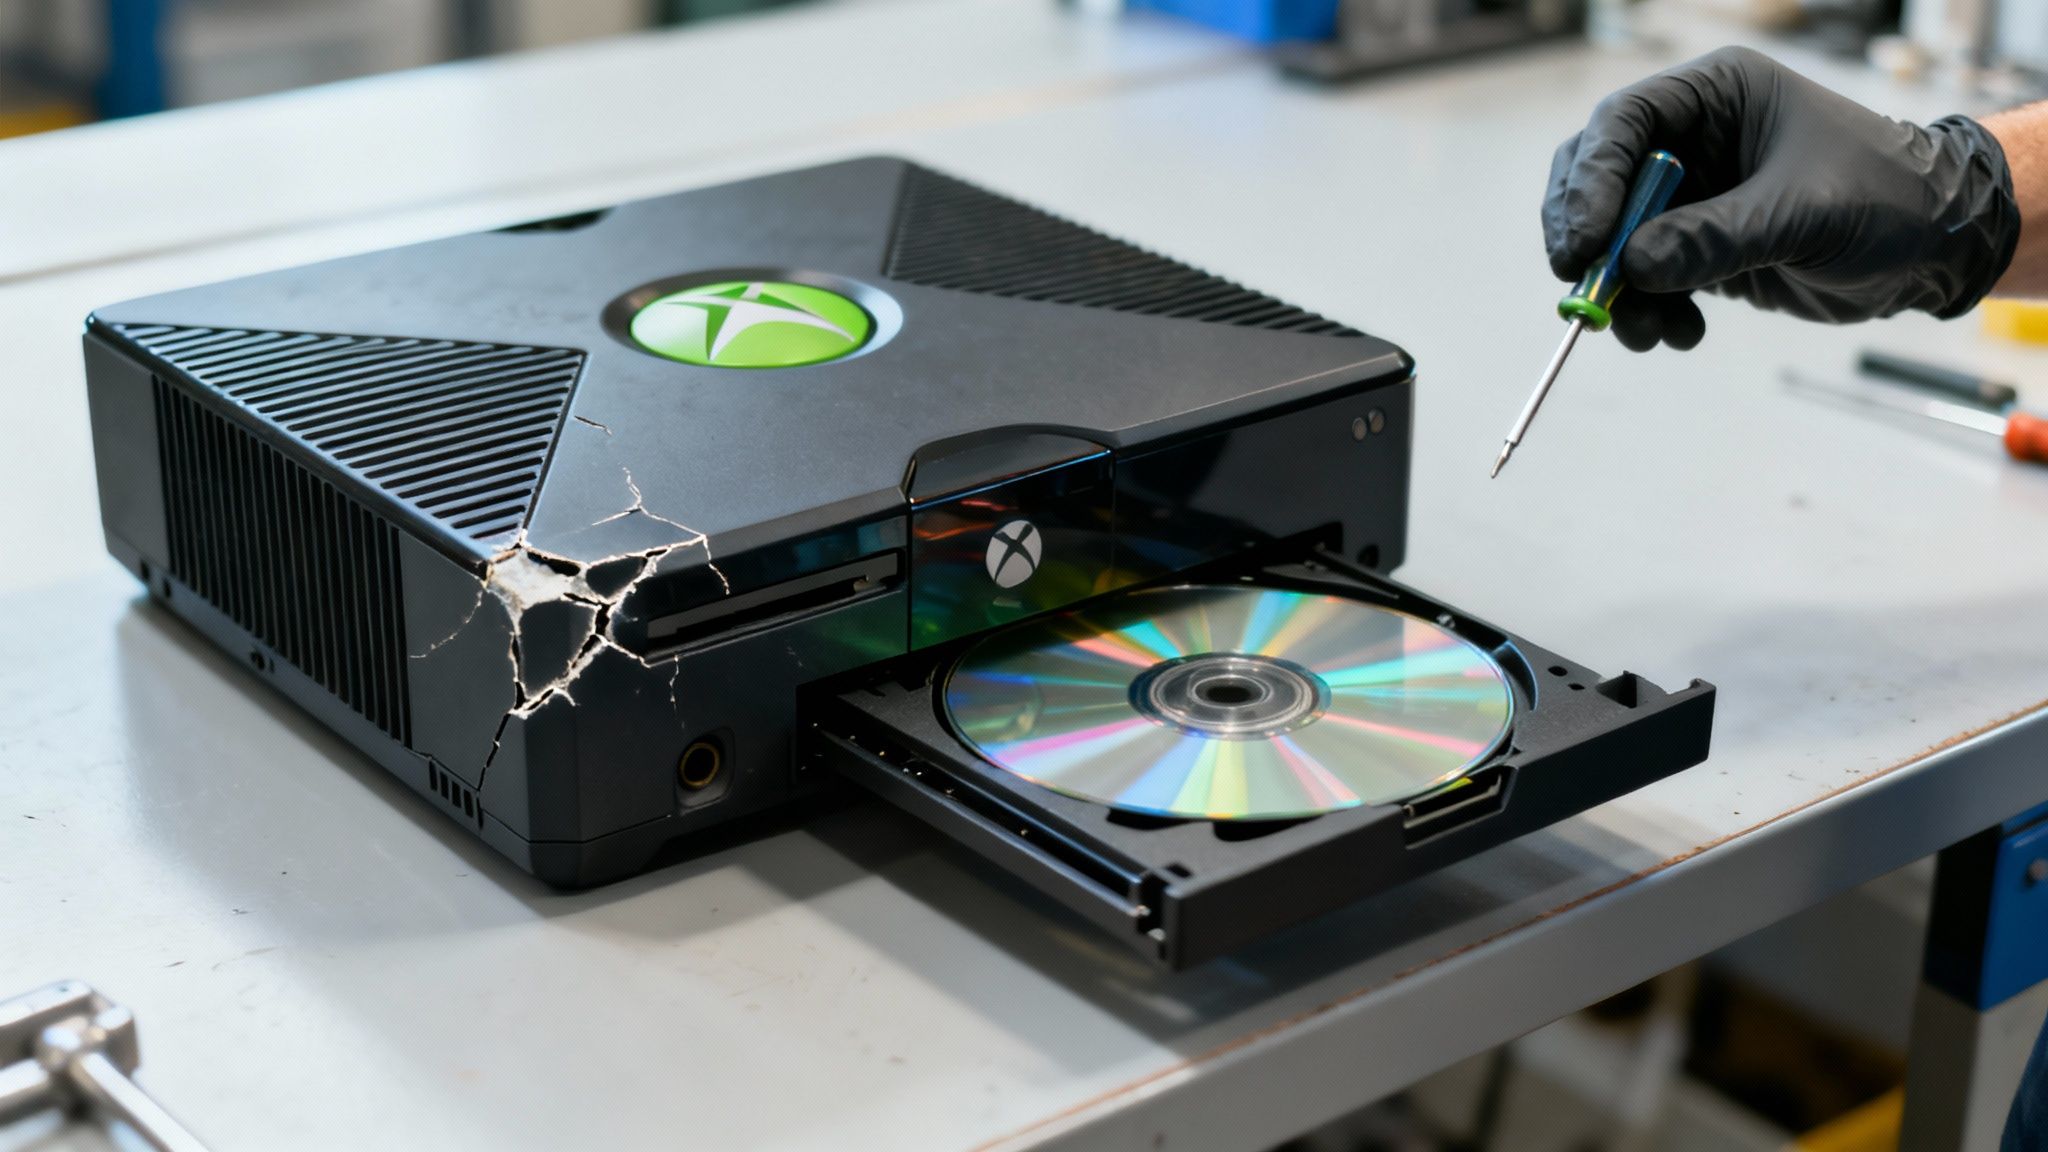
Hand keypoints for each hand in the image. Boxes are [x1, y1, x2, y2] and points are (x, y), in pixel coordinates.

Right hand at [1542, 46, 2019, 350]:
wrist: (1934, 248)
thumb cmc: (1887, 200)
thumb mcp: (1802, 214)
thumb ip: (1714, 237)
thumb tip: (1633, 267)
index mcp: (1717, 96)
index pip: (1622, 125)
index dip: (1591, 182)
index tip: (1587, 244)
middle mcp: (1692, 139)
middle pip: (1597, 181)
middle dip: (1589, 241)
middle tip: (1586, 292)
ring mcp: (1690, 195)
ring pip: (1612, 239)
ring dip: (1618, 293)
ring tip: (1648, 333)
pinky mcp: (1696, 245)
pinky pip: (1642, 279)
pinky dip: (1648, 312)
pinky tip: (1681, 333)